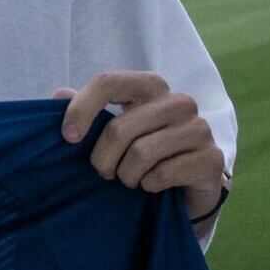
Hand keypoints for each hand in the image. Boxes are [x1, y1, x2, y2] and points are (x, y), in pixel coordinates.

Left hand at [55, 71, 226, 224]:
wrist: (185, 186)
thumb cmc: (143, 151)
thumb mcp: (113, 130)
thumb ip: (86, 110)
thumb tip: (58, 94)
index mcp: (151, 86)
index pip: (108, 82)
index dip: (82, 108)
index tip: (68, 137)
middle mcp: (178, 101)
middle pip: (120, 127)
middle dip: (102, 159)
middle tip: (104, 173)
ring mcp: (199, 128)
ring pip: (141, 153)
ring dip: (126, 176)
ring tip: (130, 179)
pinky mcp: (211, 158)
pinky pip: (163, 174)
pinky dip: (149, 185)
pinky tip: (153, 185)